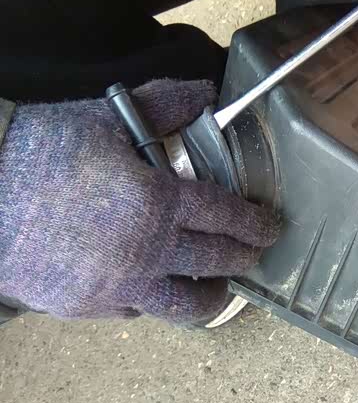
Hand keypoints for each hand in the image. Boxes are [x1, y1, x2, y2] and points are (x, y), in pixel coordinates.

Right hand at [0, 80, 278, 321]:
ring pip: (180, 303)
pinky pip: (137, 310)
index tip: (271, 228)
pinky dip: (152, 299)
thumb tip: (206, 92)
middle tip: (255, 256)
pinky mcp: (88, 307)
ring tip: (217, 288)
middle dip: (243, 258)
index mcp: (157, 202)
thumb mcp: (105, 117)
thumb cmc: (40, 151)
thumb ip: (163, 103)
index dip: (254, 223)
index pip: (225, 216)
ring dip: (207, 296)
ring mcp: (118, 285)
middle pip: (214, 261)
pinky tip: (154, 288)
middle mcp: (147, 252)